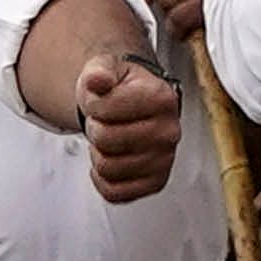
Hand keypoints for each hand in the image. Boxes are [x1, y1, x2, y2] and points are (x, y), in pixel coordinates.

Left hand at [79, 48, 182, 203]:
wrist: (135, 104)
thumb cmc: (120, 88)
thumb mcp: (106, 68)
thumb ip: (98, 72)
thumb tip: (97, 80)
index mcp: (162, 98)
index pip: (104, 110)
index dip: (91, 105)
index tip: (101, 100)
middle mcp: (170, 131)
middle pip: (105, 140)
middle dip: (95, 129)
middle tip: (104, 121)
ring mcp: (165, 160)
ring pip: (107, 168)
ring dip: (98, 153)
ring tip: (110, 138)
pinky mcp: (155, 182)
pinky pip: (115, 192)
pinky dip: (103, 179)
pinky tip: (111, 160)